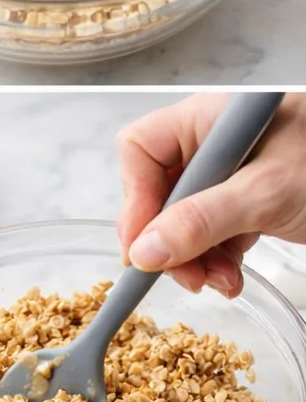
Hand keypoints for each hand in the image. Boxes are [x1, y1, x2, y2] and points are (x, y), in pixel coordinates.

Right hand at [116, 92, 305, 297]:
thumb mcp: (266, 193)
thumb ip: (201, 221)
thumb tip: (144, 252)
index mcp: (211, 119)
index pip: (142, 152)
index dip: (136, 201)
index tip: (142, 249)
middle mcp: (217, 143)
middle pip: (161, 191)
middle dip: (169, 239)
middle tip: (184, 277)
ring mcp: (236, 173)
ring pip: (186, 218)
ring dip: (195, 258)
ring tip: (219, 283)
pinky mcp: (255, 200)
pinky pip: (216, 232)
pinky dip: (219, 259)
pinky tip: (232, 278)